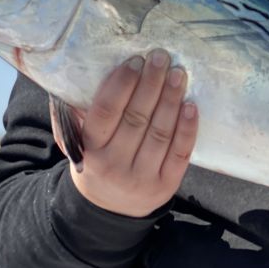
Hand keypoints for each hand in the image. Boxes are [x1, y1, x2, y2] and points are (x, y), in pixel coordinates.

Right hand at [50, 49, 198, 217]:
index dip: (122, 84)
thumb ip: (77, 113)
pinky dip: (188, 128)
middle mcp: (114, 165)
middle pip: (137, 118)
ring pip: (160, 133)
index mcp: (90, 150)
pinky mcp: (165, 186)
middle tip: (162, 57)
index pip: (106, 111)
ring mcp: (141, 178)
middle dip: (151, 84)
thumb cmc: (96, 160)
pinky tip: (191, 105)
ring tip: (178, 74)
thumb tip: (83, 72)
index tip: (136, 60)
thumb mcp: (78, 142)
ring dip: (171, 100)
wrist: (108, 209)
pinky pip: (179, 154)